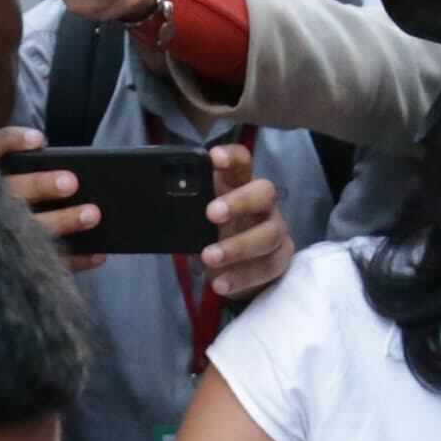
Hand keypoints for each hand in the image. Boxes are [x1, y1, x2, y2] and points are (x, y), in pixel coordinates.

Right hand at [0, 125, 105, 273]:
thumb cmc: (12, 204)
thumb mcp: (13, 181)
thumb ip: (34, 172)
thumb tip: (76, 173)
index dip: (10, 143)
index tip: (39, 141)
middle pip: (10, 190)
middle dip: (40, 185)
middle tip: (71, 183)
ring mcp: (0, 239)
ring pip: (28, 229)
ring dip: (62, 221)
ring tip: (92, 215)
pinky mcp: (18, 267)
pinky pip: (46, 262)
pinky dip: (75, 259)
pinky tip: (98, 254)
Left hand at [201, 146, 288, 303]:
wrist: (235, 267)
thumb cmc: (214, 232)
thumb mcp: (198, 216)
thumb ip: (187, 208)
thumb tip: (159, 207)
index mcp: (240, 184)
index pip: (242, 161)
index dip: (232, 156)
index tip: (214, 157)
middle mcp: (263, 203)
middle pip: (265, 192)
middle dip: (239, 202)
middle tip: (211, 214)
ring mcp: (276, 229)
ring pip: (269, 234)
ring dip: (238, 247)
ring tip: (208, 257)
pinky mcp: (281, 257)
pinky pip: (268, 266)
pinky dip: (243, 276)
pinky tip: (220, 283)